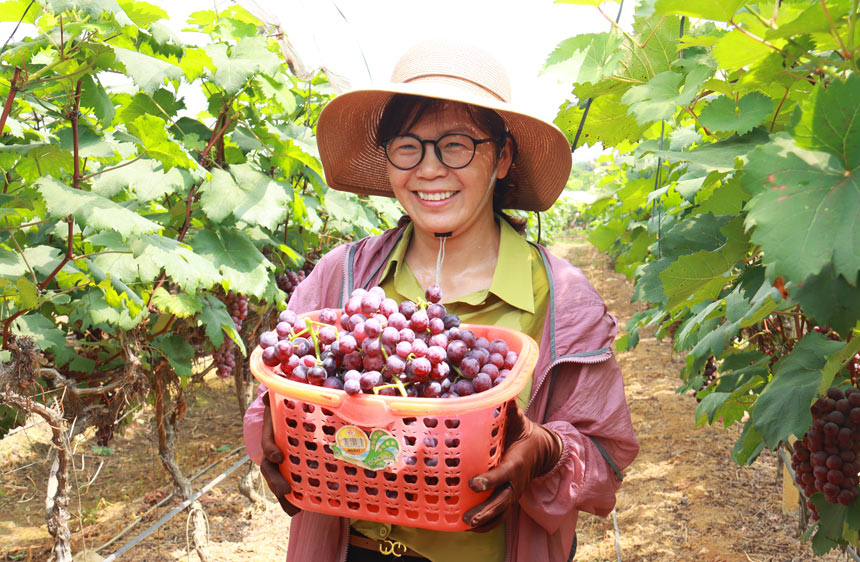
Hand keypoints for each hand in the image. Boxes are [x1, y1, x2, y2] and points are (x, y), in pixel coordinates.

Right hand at [260, 393, 300, 515]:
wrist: (291, 414)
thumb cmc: (287, 406)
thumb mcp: (282, 399)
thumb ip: (276, 397)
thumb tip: (267, 395)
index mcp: (271, 433)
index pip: (267, 442)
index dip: (270, 449)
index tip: (278, 456)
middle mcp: (273, 451)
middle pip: (270, 469)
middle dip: (276, 481)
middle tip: (285, 490)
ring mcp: (281, 463)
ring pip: (278, 481)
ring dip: (284, 497)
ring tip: (294, 510)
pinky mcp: (292, 470)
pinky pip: (292, 484)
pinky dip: (295, 498)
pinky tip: (303, 508)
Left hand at [463, 401, 561, 530]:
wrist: (543, 451)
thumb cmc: (525, 434)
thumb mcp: (520, 422)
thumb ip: (511, 412)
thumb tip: (505, 394)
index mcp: (516, 463)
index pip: (503, 475)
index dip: (489, 480)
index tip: (473, 483)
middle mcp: (516, 482)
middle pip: (502, 501)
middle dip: (485, 511)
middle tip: (468, 517)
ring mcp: (514, 493)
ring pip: (501, 512)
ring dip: (484, 521)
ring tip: (465, 526)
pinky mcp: (510, 499)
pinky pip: (500, 516)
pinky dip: (487, 525)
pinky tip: (469, 529)